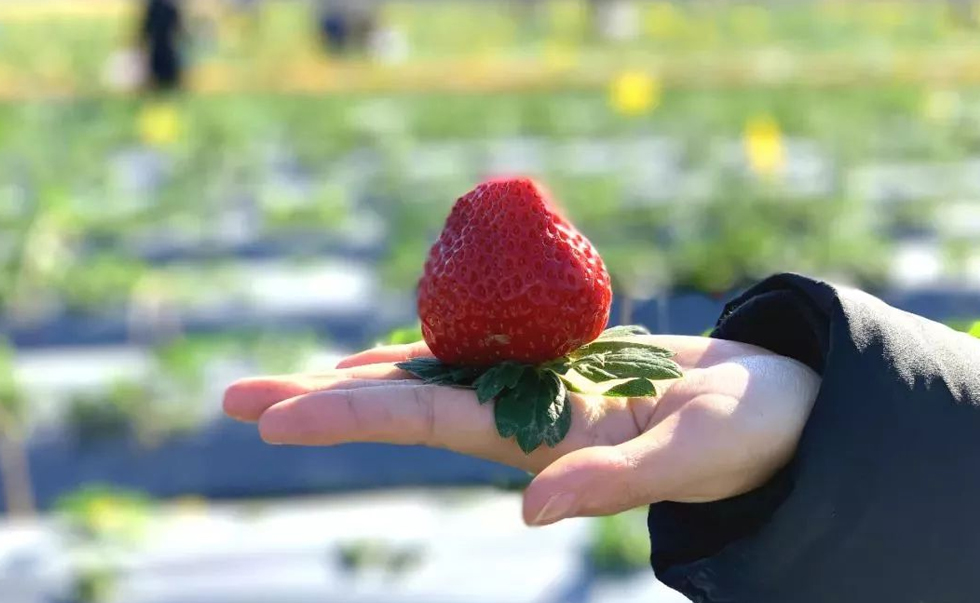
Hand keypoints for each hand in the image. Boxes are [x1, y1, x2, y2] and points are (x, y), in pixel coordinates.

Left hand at [223, 336, 818, 525]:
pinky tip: (386, 350)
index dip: (344, 413)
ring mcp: (533, 390)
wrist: (770, 411)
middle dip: (319, 399)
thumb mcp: (684, 458)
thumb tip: (532, 514)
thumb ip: (611, 483)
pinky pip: (476, 351)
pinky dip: (426, 345)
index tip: (268, 418)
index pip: (420, 419)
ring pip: (430, 375)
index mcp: (534, 438)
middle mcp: (517, 417)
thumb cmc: (741, 439)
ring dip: (360, 373)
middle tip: (233, 395)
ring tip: (293, 379)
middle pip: (400, 399)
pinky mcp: (557, 363)